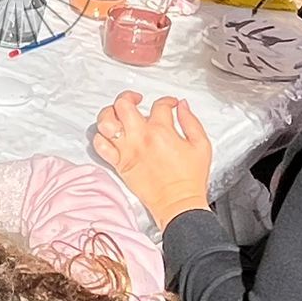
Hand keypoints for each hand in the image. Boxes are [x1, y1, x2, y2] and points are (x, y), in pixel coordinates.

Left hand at [92, 91, 213, 227]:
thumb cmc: (190, 179)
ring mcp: (126, 150)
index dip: (167, 101)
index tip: (170, 104)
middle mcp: (140, 138)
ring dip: (109, 113)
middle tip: (136, 99)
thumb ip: (191, 121)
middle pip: (123, 105)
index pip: (159, 105)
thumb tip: (182, 106)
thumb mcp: (201, 145)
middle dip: (128, 96)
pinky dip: (100, 137)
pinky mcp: (118, 164)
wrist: (178, 203)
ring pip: (105, 122)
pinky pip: (100, 146)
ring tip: (117, 113)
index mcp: (161, 131)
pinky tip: (109, 135)